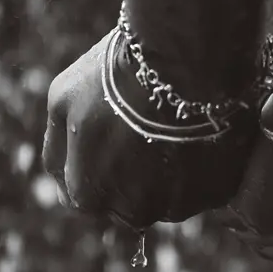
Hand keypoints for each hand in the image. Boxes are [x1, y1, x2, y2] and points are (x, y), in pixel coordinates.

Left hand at [41, 29, 254, 229]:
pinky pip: (206, 185)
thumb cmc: (116, 76)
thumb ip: (57, 147)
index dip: (99, 163)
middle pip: (130, 200)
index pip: (87, 195)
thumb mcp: (63, 100)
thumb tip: (62, 178)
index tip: (114, 136)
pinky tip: (203, 131)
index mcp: (88, 194)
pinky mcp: (215, 193)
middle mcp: (131, 212)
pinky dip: (204, 166)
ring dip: (171, 172)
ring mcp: (177, 206)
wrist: (182, 59)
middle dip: (134, 172)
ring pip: (170, 196)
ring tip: (177, 127)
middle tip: (146, 128)